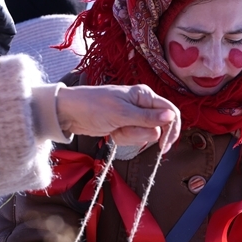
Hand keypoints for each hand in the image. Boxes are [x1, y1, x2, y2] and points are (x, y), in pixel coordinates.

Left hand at [57, 84, 180, 153]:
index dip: (171, 129)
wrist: (70, 113)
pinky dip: (123, 139)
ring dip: (130, 137)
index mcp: (145, 95)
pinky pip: (134, 139)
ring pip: (145, 136)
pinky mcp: (126, 126)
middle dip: (141, 134)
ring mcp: (134, 117)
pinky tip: (112, 132)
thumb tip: (171, 117)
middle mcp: (143, 105)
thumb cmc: (93, 106)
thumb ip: (147, 117)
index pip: (171, 112)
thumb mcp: (121, 113)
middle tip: (124, 130)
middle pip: (158, 127)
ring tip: (115, 129)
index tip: (164, 146)